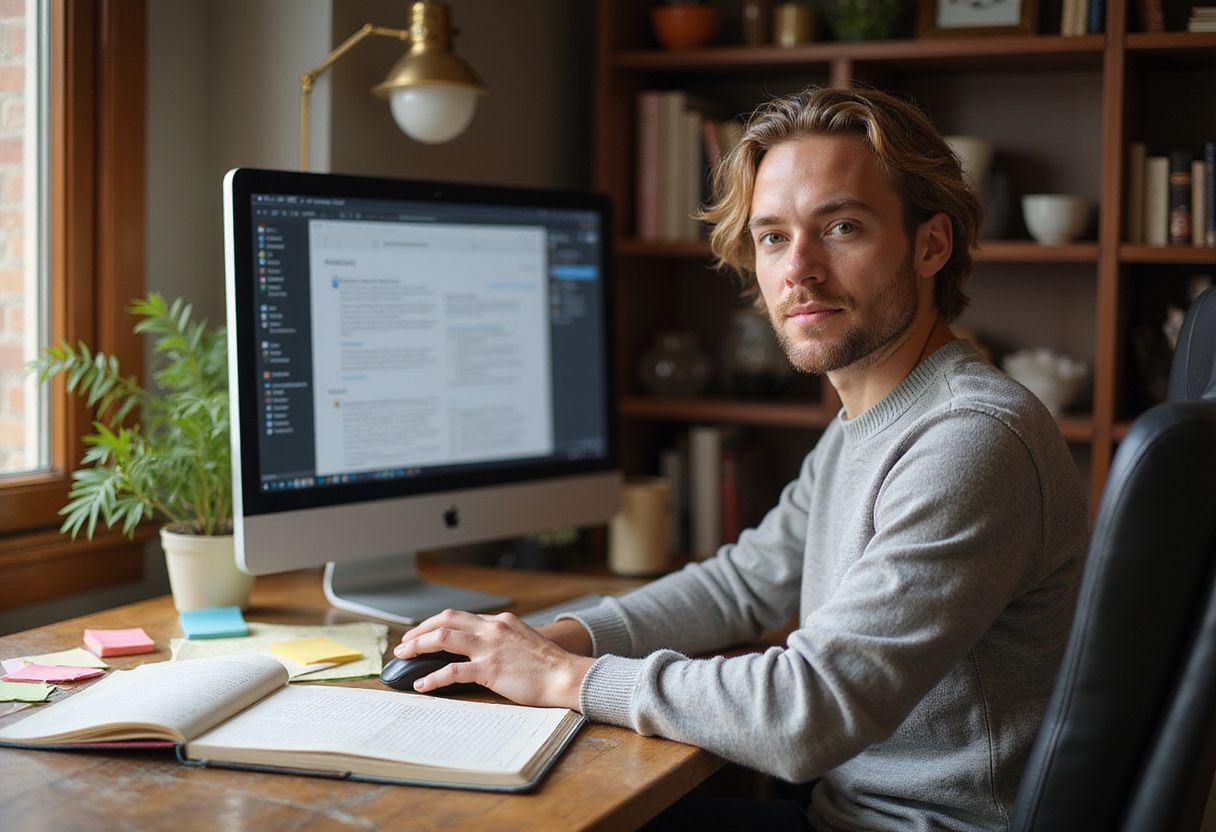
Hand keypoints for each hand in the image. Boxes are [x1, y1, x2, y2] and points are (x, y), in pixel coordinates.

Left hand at [394, 609, 594, 709]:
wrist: (565, 676)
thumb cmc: (548, 666)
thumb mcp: (523, 642)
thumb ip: (502, 641)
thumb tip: (481, 652)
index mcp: (500, 622)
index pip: (460, 617)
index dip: (436, 624)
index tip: (423, 634)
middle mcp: (492, 628)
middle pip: (445, 620)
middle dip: (420, 629)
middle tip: (405, 643)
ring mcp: (489, 647)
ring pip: (442, 637)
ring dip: (418, 646)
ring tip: (403, 656)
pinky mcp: (489, 669)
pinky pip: (452, 671)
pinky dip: (432, 677)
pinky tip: (422, 684)